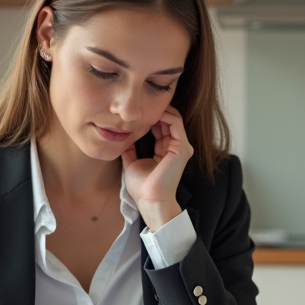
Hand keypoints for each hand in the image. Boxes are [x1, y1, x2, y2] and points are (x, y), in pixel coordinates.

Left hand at [122, 106, 192, 230]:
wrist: (150, 201)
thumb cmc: (143, 187)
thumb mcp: (132, 162)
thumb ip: (130, 149)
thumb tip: (122, 137)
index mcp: (166, 150)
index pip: (161, 126)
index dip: (149, 117)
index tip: (136, 111)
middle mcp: (176, 147)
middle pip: (168, 120)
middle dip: (155, 110)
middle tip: (140, 104)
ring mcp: (181, 147)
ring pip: (174, 118)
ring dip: (160, 110)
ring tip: (145, 106)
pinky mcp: (182, 148)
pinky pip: (176, 123)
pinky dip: (165, 115)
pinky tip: (151, 113)